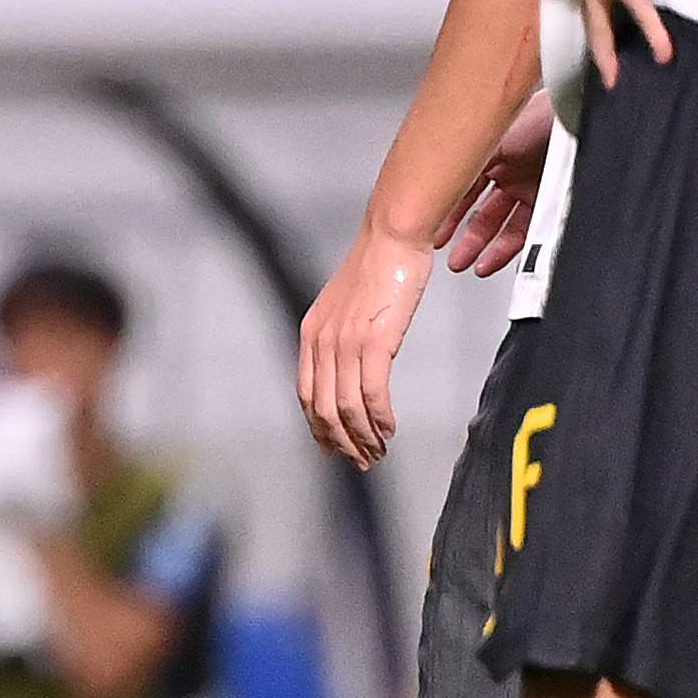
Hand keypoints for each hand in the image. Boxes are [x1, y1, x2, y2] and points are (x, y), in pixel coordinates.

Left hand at [294, 225, 431, 466]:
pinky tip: (389, 429)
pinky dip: (380, 419)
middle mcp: (322, 341)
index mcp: (311, 335)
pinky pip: (372, 393)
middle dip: (342, 443)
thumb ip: (341, 337)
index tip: (334, 449)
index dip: (319, 429)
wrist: (392, 236)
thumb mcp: (346, 307)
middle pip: (322, 410)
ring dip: (363, 437)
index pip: (306, 395)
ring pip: (346, 408)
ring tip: (378, 451)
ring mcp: (346, 342)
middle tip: (361, 461)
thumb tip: (351, 368)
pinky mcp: (375, 341)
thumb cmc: (377, 268)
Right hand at [445, 90, 556, 272]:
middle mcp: (510, 171)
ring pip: (503, 225)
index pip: (462, 190)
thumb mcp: (489, 142)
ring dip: (485, 247)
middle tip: (452, 256)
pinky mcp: (550, 202)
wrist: (577, 120)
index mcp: (491, 154)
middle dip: (465, 236)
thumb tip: (434, 182)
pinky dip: (509, 248)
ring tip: (472, 264)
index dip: (447, 212)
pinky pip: (527, 231)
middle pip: (482, 212)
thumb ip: (464, 165)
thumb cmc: (539, 119)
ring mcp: (530, 187)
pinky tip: (496, 258)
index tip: (433, 229)